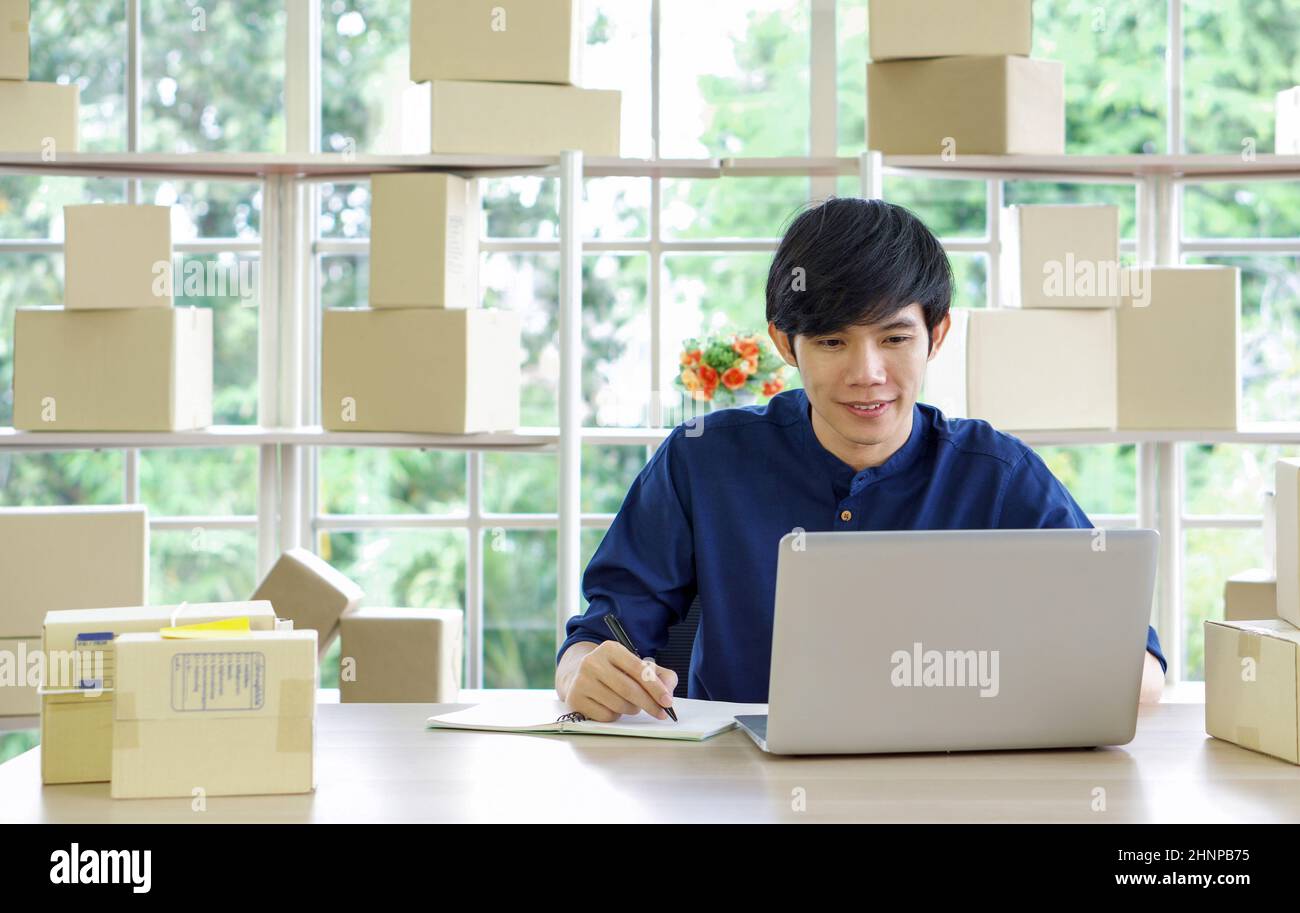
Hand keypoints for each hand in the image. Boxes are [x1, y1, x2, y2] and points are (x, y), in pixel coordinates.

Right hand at [558, 640, 677, 721]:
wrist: (579, 676)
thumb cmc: (616, 672)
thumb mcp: (637, 666)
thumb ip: (660, 676)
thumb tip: (668, 692)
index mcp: (610, 648)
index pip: (638, 670)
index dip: (656, 688)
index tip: (668, 702)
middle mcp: (592, 662)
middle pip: (629, 690)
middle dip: (649, 704)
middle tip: (661, 713)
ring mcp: (581, 681)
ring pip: (619, 705)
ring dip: (632, 709)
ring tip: (629, 703)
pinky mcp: (575, 699)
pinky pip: (606, 716)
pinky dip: (615, 715)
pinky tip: (611, 706)